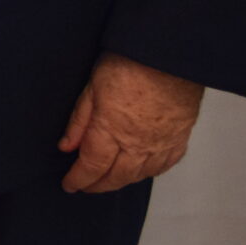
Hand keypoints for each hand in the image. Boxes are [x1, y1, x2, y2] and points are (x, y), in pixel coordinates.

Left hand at [59, 53, 204, 192]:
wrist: (170, 58)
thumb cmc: (129, 65)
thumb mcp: (92, 88)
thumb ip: (79, 121)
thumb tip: (66, 146)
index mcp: (111, 131)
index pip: (92, 166)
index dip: (79, 179)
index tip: (69, 185)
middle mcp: (137, 145)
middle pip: (116, 176)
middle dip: (98, 185)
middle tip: (85, 186)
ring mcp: (161, 144)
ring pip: (140, 175)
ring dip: (122, 181)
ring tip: (108, 180)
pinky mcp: (179, 139)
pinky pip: (164, 166)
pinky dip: (149, 173)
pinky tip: (141, 171)